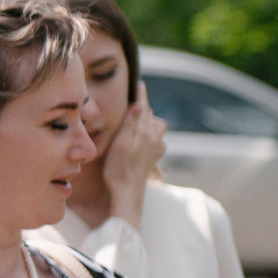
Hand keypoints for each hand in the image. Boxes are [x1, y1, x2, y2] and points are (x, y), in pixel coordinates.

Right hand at [103, 83, 166, 225]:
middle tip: (135, 100)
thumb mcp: (120, 144)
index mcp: (144, 132)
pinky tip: (146, 140)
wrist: (127, 193)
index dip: (141, 95)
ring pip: (158, 128)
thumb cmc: (118, 169)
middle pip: (151, 116)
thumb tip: (138, 104)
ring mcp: (155, 150)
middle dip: (144, 106)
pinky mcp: (153, 160)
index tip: (139, 84)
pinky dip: (153, 135)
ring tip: (140, 119)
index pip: (143, 108)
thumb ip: (130, 124)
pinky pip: (159, 141)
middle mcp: (153, 139)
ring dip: (150, 120)